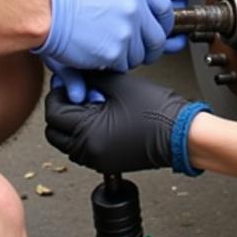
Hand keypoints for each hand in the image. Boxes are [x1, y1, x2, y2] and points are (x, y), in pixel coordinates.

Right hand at [35, 0, 182, 71]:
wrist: (45, 10)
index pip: (165, 10)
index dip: (161, 23)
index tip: (152, 28)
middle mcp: (134, 9)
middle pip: (157, 38)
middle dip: (147, 45)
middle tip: (130, 42)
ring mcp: (125, 32)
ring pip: (141, 55)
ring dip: (128, 55)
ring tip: (108, 43)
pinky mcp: (113, 53)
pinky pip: (124, 66)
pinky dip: (113, 64)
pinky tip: (98, 50)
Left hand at [44, 69, 210, 174]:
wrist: (182, 133)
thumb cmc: (157, 111)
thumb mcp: (119, 84)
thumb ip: (91, 77)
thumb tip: (74, 74)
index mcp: (87, 134)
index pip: (54, 113)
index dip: (59, 93)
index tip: (68, 81)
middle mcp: (89, 152)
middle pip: (55, 130)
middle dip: (62, 110)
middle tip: (79, 93)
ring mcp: (98, 160)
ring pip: (68, 141)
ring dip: (74, 122)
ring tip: (95, 104)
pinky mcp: (107, 161)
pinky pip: (84, 147)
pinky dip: (86, 132)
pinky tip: (104, 115)